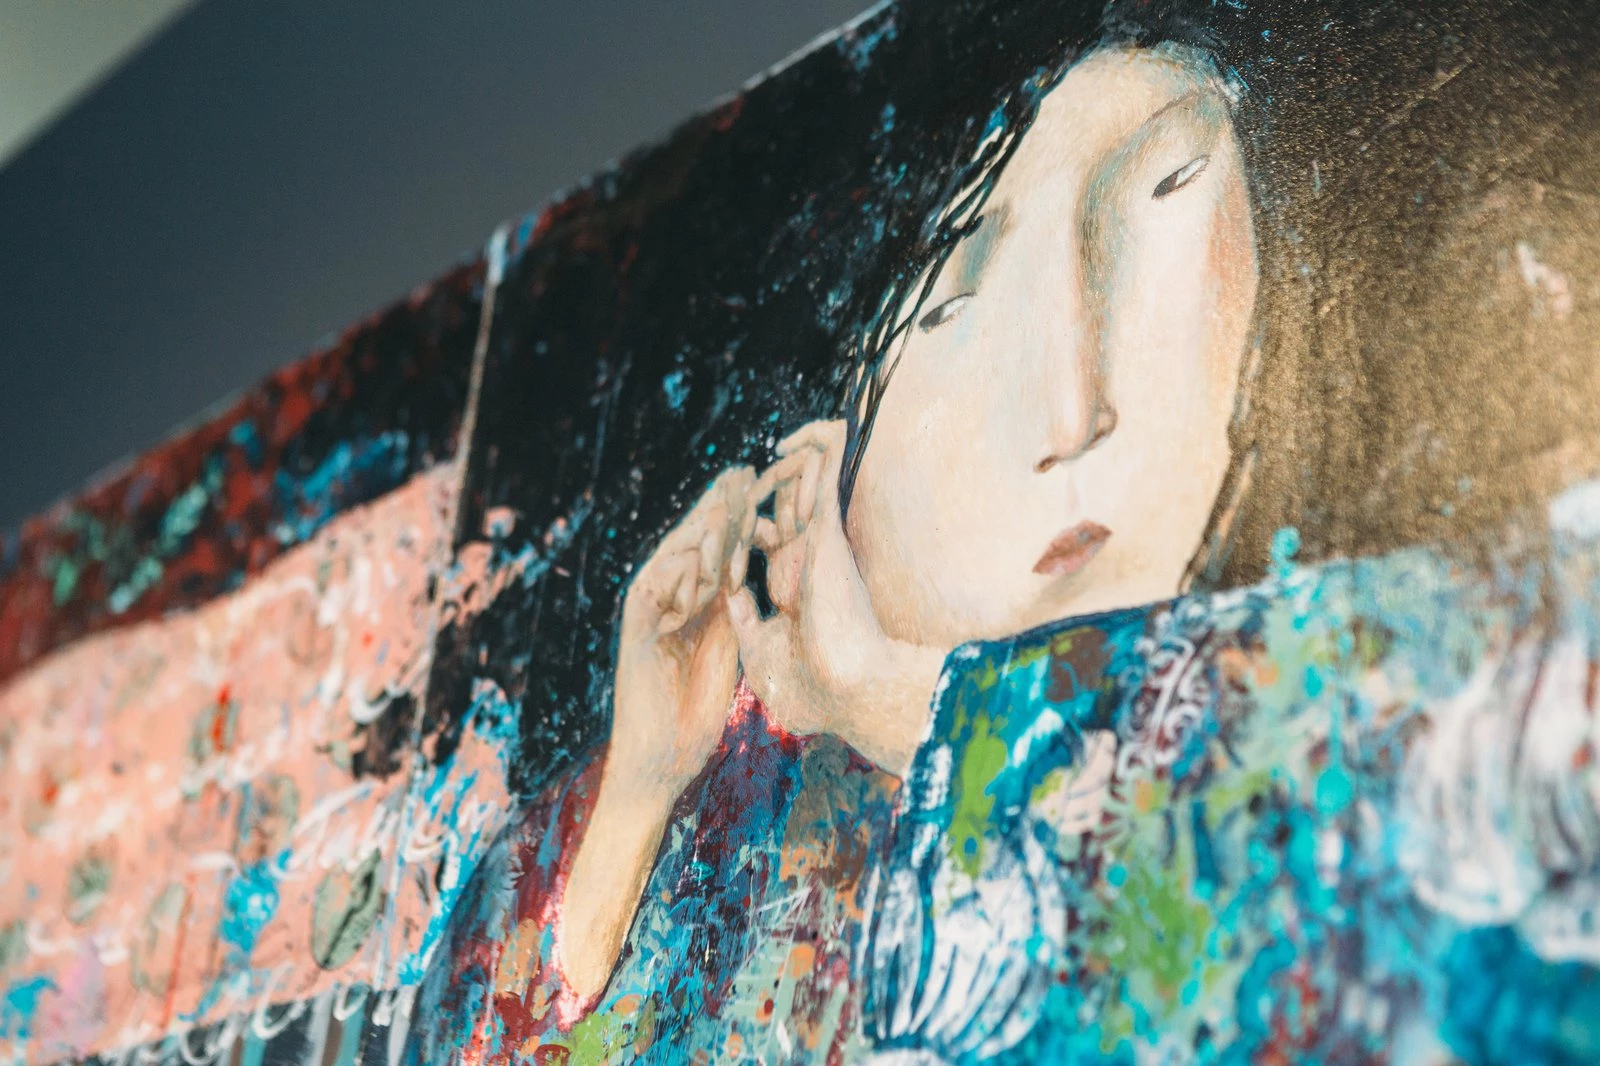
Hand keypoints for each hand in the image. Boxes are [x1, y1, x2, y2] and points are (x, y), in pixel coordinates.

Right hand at [609, 466, 756, 802]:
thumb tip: (757, 565)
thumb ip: (734, 603)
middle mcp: (667, 595)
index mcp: (691, 598)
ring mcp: (649, 609)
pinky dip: (682, 569)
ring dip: (706, 526)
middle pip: (696, 538)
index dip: (742, 514)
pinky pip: (657, 586)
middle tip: (750, 470)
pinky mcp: (636, 628)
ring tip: (731, 497)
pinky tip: (708, 551)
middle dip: (723, 505)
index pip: (718, 544)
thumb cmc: (694, 711)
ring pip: (677, 554)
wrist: (662, 759)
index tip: (771, 485)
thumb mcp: (726, 645)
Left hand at [728, 422, 942, 773]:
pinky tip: (803, 438)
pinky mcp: (829, 532)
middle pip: (781, 507)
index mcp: (790, 588)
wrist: (848, 693)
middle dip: (756, 489)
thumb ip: (744, 621)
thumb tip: (729, 597)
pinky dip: (819, 455)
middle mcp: (806, 560)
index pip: (763, 541)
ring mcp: (819, 544)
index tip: (717, 519)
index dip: (739, 527)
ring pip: (804, 488)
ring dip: (787, 466)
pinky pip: (824, 480)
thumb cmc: (808, 688)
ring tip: (775, 444)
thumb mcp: (761, 653)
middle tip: (735, 475)